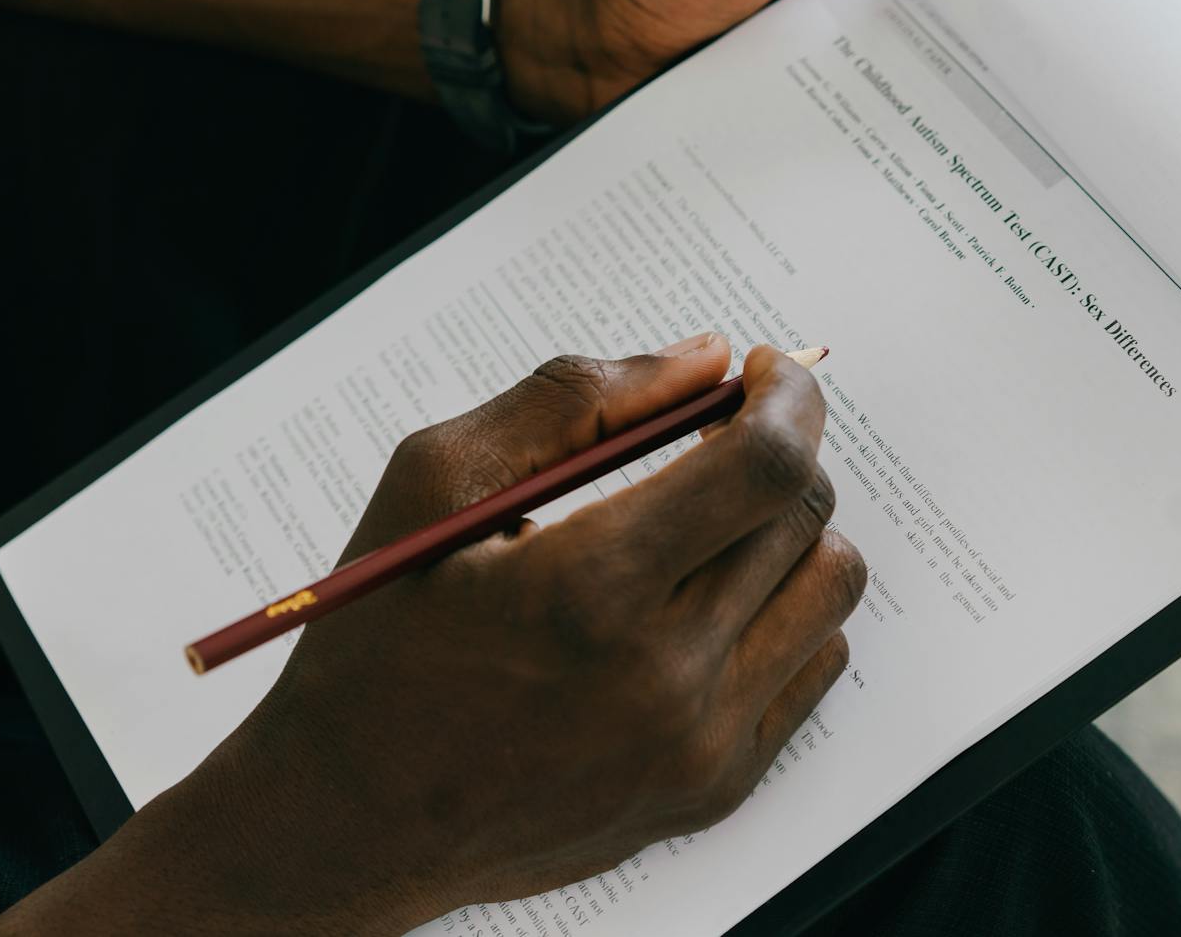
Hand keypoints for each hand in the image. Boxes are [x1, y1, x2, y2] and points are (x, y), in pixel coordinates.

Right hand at [0, 336, 863, 934]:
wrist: (351, 822)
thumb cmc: (381, 637)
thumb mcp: (434, 482)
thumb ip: (573, 399)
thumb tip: (707, 357)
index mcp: (587, 590)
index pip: (764, 465)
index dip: (787, 397)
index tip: (766, 370)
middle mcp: (662, 678)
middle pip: (804, 513)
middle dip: (774, 449)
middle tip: (717, 439)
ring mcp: (699, 745)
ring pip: (829, 584)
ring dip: (788, 529)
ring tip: (712, 525)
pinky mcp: (717, 788)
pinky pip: (814, 661)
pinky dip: (781, 608)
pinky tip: (706, 602)